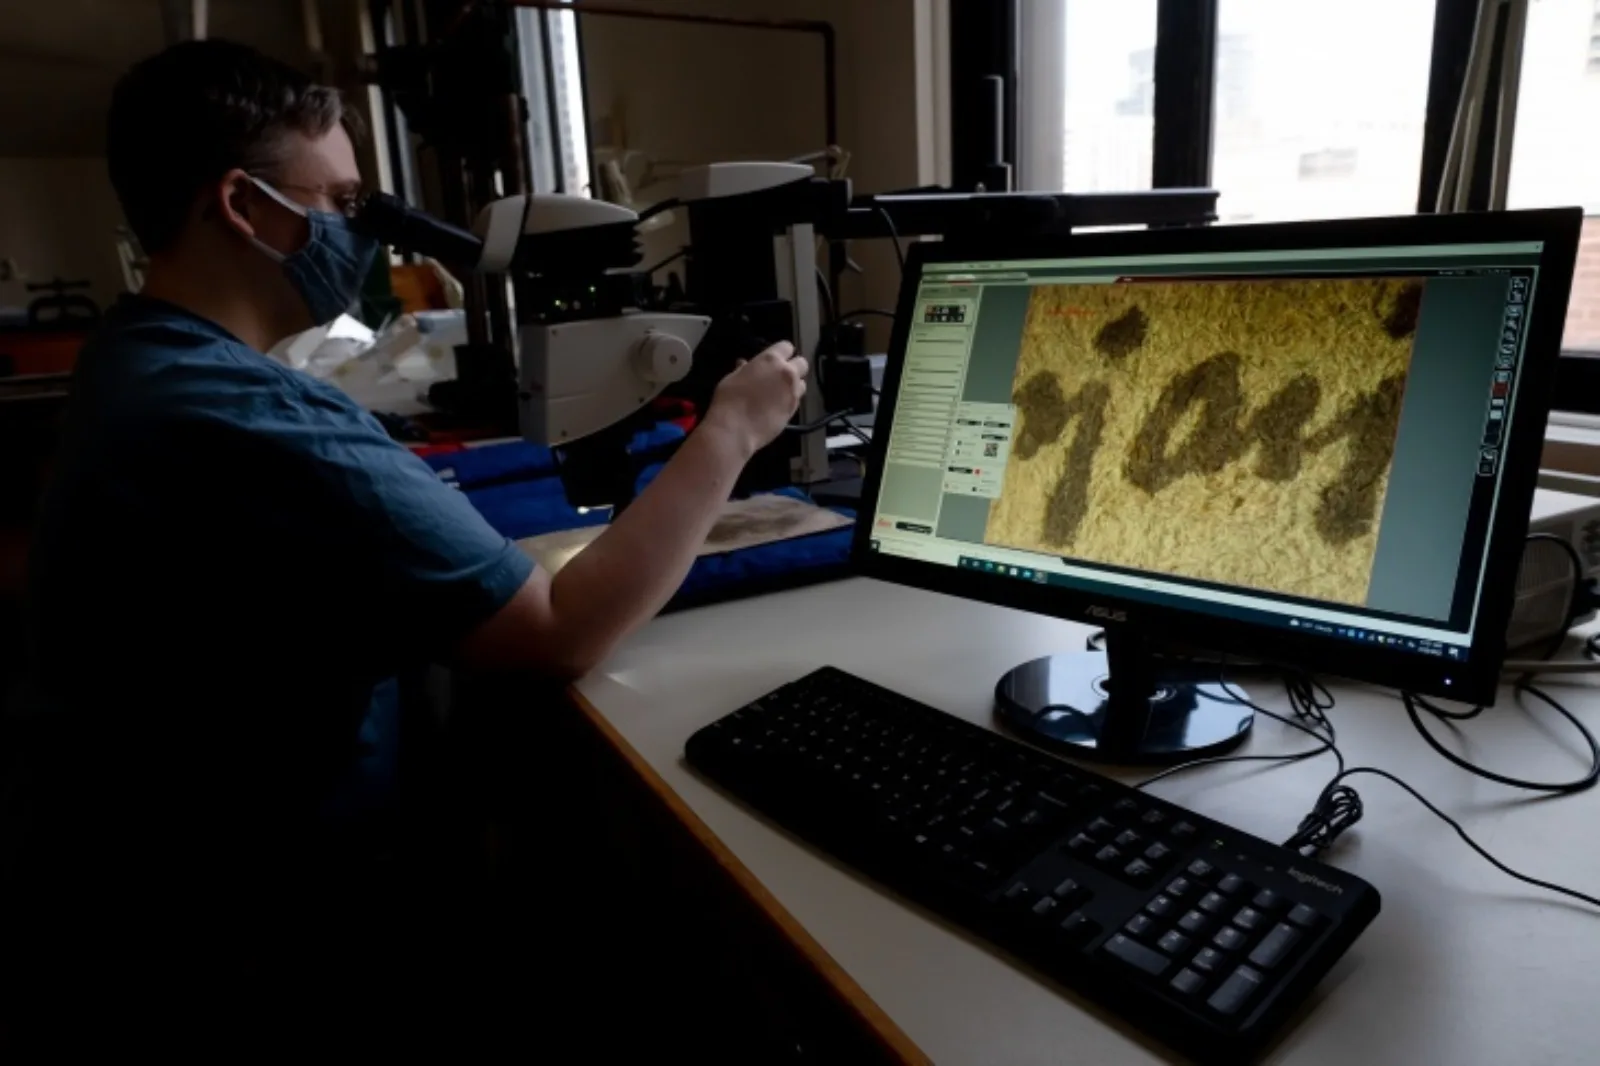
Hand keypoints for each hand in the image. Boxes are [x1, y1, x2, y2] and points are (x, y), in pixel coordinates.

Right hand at [703, 342, 808, 457]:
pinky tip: (777, 406)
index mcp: (770, 360)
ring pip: (802, 383)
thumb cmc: (729, 400)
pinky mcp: (794, 410)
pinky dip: (790, 400)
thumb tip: (745, 365)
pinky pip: (797, 400)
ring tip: (780, 392)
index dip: (782, 352)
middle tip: (781, 375)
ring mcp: (792, 392)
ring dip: (794, 385)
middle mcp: (786, 373)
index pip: (787, 346)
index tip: (776, 358)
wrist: (735, 429)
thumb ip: (744, 369)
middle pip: (802, 363)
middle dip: (794, 367)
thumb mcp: (732, 378)